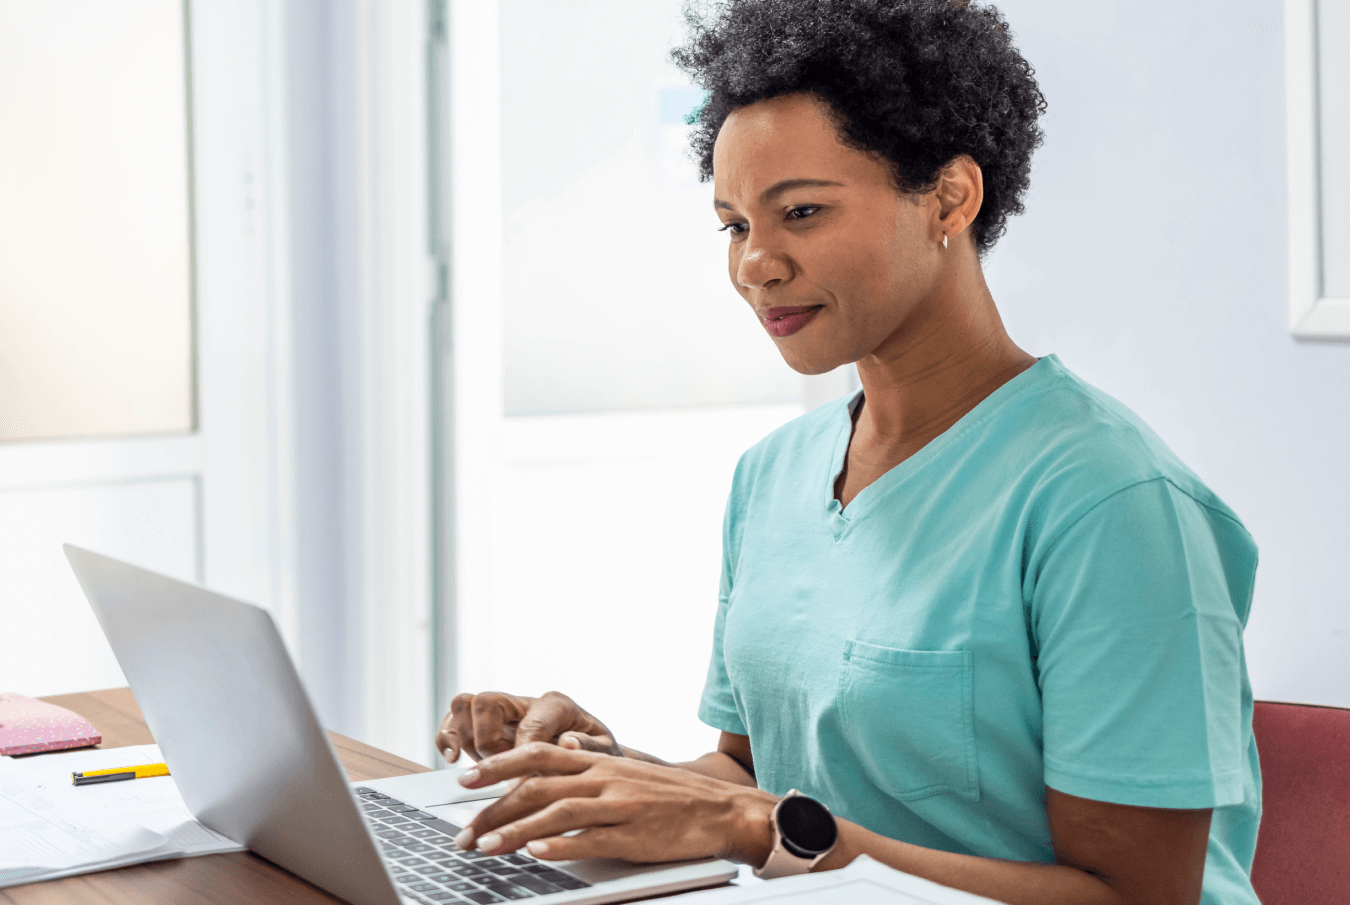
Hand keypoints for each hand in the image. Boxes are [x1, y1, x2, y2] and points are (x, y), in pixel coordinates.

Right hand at [436, 690, 622, 762]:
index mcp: (557, 705)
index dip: (521, 763)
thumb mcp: (605, 754)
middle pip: (488, 703)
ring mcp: (503, 712)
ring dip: (466, 740)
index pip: (529, 728)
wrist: (591, 758)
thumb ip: (590, 748)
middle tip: (501, 774)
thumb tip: (570, 744)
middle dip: (489, 744)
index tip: (519, 792)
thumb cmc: (597, 756)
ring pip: (465, 705)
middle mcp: (525, 702)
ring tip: (477, 769)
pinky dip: (446, 737)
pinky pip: (453, 718)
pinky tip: (453, 759)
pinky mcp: (484, 725)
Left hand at [453, 743, 776, 864]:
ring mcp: (618, 805)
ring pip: (555, 812)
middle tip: (463, 833)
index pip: (537, 754)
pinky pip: (591, 838)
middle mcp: (603, 776)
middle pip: (537, 786)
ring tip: (485, 848)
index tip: (465, 778)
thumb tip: (537, 786)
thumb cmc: (667, 796)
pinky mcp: (633, 834)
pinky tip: (537, 854)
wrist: (720, 808)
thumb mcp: (622, 775)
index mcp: (597, 760)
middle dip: (492, 808)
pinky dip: (561, 845)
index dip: (498, 764)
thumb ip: (584, 776)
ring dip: (515, 831)